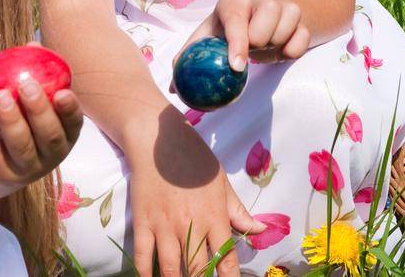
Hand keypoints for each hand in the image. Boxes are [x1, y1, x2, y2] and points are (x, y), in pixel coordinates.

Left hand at [0, 81, 82, 197]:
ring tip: (0, 95)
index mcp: (65, 137)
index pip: (73, 124)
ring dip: (10, 119)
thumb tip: (33, 44)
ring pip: (20, 144)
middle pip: (49, 136)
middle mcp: (50, 157)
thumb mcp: (30, 103)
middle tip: (27, 84)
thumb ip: (35, 76)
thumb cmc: (21, 122)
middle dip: (39, 110)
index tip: (62, 92)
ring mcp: (25, 170)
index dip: (70, 110)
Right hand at [129, 110, 263, 276]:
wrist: (158, 140)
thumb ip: (238, 211)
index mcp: (214, 217)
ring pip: (170, 269)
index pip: (225, 259)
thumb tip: (261, 229)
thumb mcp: (221, 183)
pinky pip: (142, 257)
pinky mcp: (143, 223)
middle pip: (197, 270)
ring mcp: (164, 226)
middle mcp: (190, 225)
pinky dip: (146, 274)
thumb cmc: (194, 160)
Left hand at [175, 0, 309, 74]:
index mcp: (234, 0)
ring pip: (282, 36)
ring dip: (272, 49)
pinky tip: (279, 46)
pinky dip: (289, 53)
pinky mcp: (302, 18)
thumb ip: (192, 57)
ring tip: (263, 44)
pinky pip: (299, 46)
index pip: (235, 21)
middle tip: (251, 48)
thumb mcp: (211, 34)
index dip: (236, 45)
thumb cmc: (231, 27)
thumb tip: (175, 88)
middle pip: (261, 33)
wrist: (270, 10)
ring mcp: (285, 5)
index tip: (236, 67)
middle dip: (255, 47)